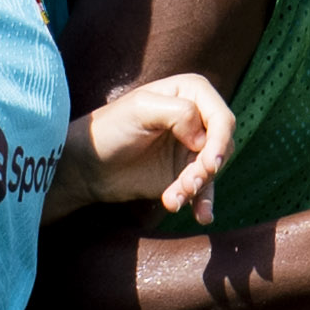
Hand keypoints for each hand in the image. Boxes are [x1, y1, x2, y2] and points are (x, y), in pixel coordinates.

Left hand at [70, 71, 236, 220]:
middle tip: (188, 184)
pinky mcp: (185, 174)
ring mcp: (192, 148)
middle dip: (206, 169)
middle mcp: (197, 118)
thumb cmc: (109, 129)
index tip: (208, 163)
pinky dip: (202, 203)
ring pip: (212, 171)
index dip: (219, 141)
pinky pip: (204, 190)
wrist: (88, 165)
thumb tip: (204, 138)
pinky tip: (201, 216)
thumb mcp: (140, 110)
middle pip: (222, 146)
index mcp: (190, 92)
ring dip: (197, 188)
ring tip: (172, 200)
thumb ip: (178, 112)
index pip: (222, 118)